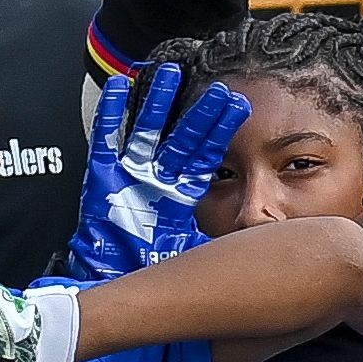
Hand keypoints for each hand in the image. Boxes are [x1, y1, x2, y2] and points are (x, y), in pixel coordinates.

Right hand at [70, 61, 248, 282]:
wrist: (113, 287)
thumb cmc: (150, 274)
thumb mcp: (195, 256)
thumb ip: (222, 245)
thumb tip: (261, 243)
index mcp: (181, 196)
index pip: (206, 155)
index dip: (220, 130)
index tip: (238, 105)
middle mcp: (158, 181)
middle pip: (182, 138)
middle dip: (199, 113)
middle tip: (217, 87)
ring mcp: (130, 176)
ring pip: (148, 130)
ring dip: (158, 103)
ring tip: (170, 74)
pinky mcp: (101, 179)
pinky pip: (106, 140)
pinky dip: (111, 114)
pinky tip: (118, 87)